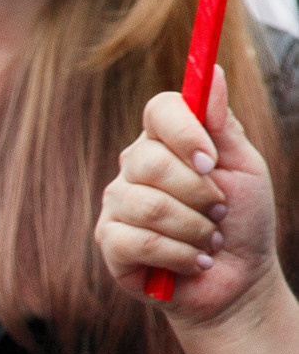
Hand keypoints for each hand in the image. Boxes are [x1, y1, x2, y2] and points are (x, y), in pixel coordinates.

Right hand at [98, 70, 280, 327]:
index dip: (185, 132)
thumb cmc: (242, 221)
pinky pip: (138, 241)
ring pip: (147, 205)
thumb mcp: (244, 167)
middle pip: (150, 160)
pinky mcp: (110, 244)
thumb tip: (215, 73)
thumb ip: (224, 125)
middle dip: (198, 193)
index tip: (212, 161)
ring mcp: (117, 206)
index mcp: (167, 142)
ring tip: (208, 241)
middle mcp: (135, 169)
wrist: (234, 280)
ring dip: (193, 228)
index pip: (159, 110)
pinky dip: (178, 254)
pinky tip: (192, 262)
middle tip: (220, 211)